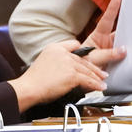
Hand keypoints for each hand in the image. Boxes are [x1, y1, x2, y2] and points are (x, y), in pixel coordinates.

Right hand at [7, 39, 121, 111]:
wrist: (29, 87)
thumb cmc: (35, 80)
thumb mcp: (44, 61)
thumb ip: (57, 60)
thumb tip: (68, 68)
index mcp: (54, 47)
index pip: (74, 44)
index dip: (83, 52)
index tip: (88, 57)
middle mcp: (62, 52)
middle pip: (83, 59)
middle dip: (94, 67)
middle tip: (101, 72)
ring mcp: (68, 63)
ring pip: (87, 69)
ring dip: (97, 76)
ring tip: (102, 80)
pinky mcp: (72, 75)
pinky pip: (88, 80)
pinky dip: (96, 85)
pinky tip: (100, 87)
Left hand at [84, 0, 125, 59]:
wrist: (80, 79)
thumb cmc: (81, 65)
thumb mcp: (93, 59)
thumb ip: (108, 55)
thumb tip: (124, 50)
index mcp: (98, 36)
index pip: (106, 19)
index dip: (112, 8)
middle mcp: (106, 42)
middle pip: (120, 31)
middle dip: (130, 27)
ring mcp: (111, 51)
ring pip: (124, 45)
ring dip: (131, 46)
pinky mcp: (116, 61)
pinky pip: (125, 57)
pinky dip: (131, 58)